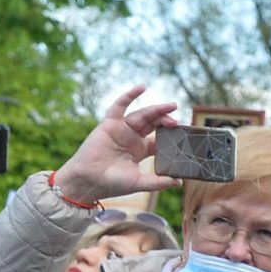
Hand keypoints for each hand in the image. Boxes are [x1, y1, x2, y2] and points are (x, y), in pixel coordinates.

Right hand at [52, 84, 178, 205]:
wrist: (88, 181)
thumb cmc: (111, 184)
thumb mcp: (139, 182)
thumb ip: (158, 182)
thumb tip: (180, 182)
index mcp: (140, 150)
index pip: (159, 138)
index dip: (171, 135)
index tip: (182, 134)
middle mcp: (132, 138)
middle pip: (153, 124)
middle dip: (165, 119)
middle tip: (177, 119)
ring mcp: (121, 129)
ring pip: (142, 115)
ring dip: (156, 110)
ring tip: (170, 107)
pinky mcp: (109, 123)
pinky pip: (120, 106)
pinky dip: (129, 96)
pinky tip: (141, 88)